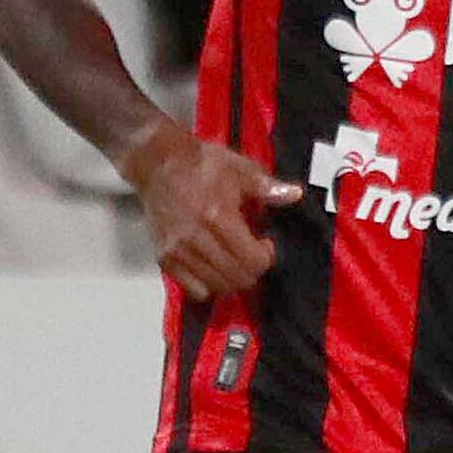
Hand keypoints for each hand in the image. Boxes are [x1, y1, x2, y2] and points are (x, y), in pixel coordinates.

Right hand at [124, 129, 295, 297]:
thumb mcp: (240, 168)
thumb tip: (295, 195)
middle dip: (252, 270)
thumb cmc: (202, 164)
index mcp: (218, 217)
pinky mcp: (163, 258)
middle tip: (251, 253)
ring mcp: (177, 251)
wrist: (158, 163)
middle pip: (238, 278)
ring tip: (233, 259)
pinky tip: (213, 266)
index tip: (265, 243)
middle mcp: (196, 238)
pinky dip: (208, 284)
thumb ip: (267, 187)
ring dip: (232, 279)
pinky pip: (192, 289)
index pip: (253, 261)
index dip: (266, 257)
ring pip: (217, 287)